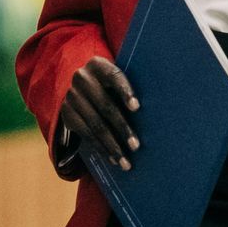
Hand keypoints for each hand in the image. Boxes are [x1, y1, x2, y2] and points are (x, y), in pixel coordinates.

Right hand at [59, 57, 138, 174]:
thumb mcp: (117, 79)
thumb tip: (160, 109)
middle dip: (122, 128)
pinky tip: (112, 158)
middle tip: (136, 146)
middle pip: (105, 105)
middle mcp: (82, 78)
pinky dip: (100, 148)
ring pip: (95, 124)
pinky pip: (85, 134)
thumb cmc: (111, 84)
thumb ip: (129, 89)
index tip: (137, 107)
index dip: (125, 92)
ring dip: (112, 145)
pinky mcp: (67, 113)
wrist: (80, 86)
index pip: (114, 76)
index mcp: (98, 65)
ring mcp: (72, 96)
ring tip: (125, 161)